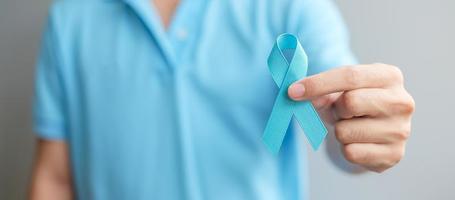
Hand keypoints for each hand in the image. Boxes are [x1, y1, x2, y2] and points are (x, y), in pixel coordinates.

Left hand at [288, 64, 414, 172]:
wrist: (377, 131)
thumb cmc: (356, 103)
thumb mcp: (340, 90)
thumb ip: (321, 90)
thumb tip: (299, 93)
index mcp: (389, 76)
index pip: (350, 75)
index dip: (318, 83)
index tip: (293, 91)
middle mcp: (402, 101)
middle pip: (350, 102)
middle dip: (336, 109)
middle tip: (340, 112)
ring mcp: (401, 130)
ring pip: (346, 131)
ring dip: (339, 130)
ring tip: (351, 127)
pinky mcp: (394, 155)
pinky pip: (351, 153)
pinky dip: (345, 149)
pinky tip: (357, 142)